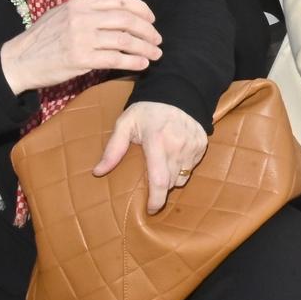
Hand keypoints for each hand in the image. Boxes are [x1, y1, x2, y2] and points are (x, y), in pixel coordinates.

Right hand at [0, 0, 161, 93]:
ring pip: (124, 40)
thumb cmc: (44, 37)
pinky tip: (141, 64)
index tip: (151, 19)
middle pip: (126, 19)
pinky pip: (115, 59)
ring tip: (155, 54)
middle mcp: (82, 17)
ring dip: (145, 48)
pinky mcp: (80, 59)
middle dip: (147, 30)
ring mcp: (81, 38)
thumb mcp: (66, 12)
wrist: (18, 61)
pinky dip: (133, 62)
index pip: (120, 0)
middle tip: (157, 40)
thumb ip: (95, 1)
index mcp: (80, 3)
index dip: (142, 9)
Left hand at [93, 101, 207, 215]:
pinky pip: (192, 166)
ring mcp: (192, 145)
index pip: (159, 180)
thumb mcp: (125, 123)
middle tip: (150, 182)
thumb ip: (113, 149)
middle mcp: (177, 146)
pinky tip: (174, 156)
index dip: (155, 200)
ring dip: (172, 179)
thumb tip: (98, 172)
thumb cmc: (147, 109)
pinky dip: (183, 167)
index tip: (150, 210)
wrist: (177, 89)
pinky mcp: (202, 144)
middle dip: (160, 189)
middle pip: (170, 182)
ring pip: (183, 176)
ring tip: (162, 168)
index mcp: (157, 142)